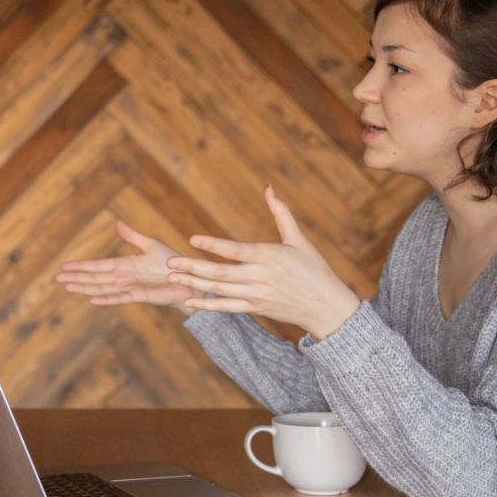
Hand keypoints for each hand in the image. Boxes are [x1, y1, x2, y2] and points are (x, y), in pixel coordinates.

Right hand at [56, 221, 195, 314]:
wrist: (187, 279)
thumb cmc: (172, 263)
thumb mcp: (150, 245)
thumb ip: (132, 236)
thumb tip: (116, 223)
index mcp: (124, 265)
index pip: (98, 266)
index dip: (81, 266)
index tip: (64, 266)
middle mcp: (123, 277)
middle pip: (94, 278)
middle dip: (76, 278)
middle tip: (56, 279)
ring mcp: (129, 287)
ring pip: (102, 288)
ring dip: (85, 288)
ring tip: (68, 287)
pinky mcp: (139, 296)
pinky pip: (119, 298)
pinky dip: (106, 299)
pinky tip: (92, 300)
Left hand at [166, 185, 360, 339]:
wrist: (326, 306)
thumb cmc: (314, 268)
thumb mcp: (299, 239)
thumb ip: (281, 213)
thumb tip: (268, 187)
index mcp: (270, 257)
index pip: (236, 250)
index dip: (214, 245)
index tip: (192, 239)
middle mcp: (261, 277)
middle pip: (221, 273)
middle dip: (193, 267)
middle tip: (170, 263)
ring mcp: (257, 296)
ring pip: (220, 290)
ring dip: (194, 284)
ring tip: (172, 278)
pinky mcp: (256, 309)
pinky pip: (227, 308)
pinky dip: (207, 305)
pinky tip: (189, 300)